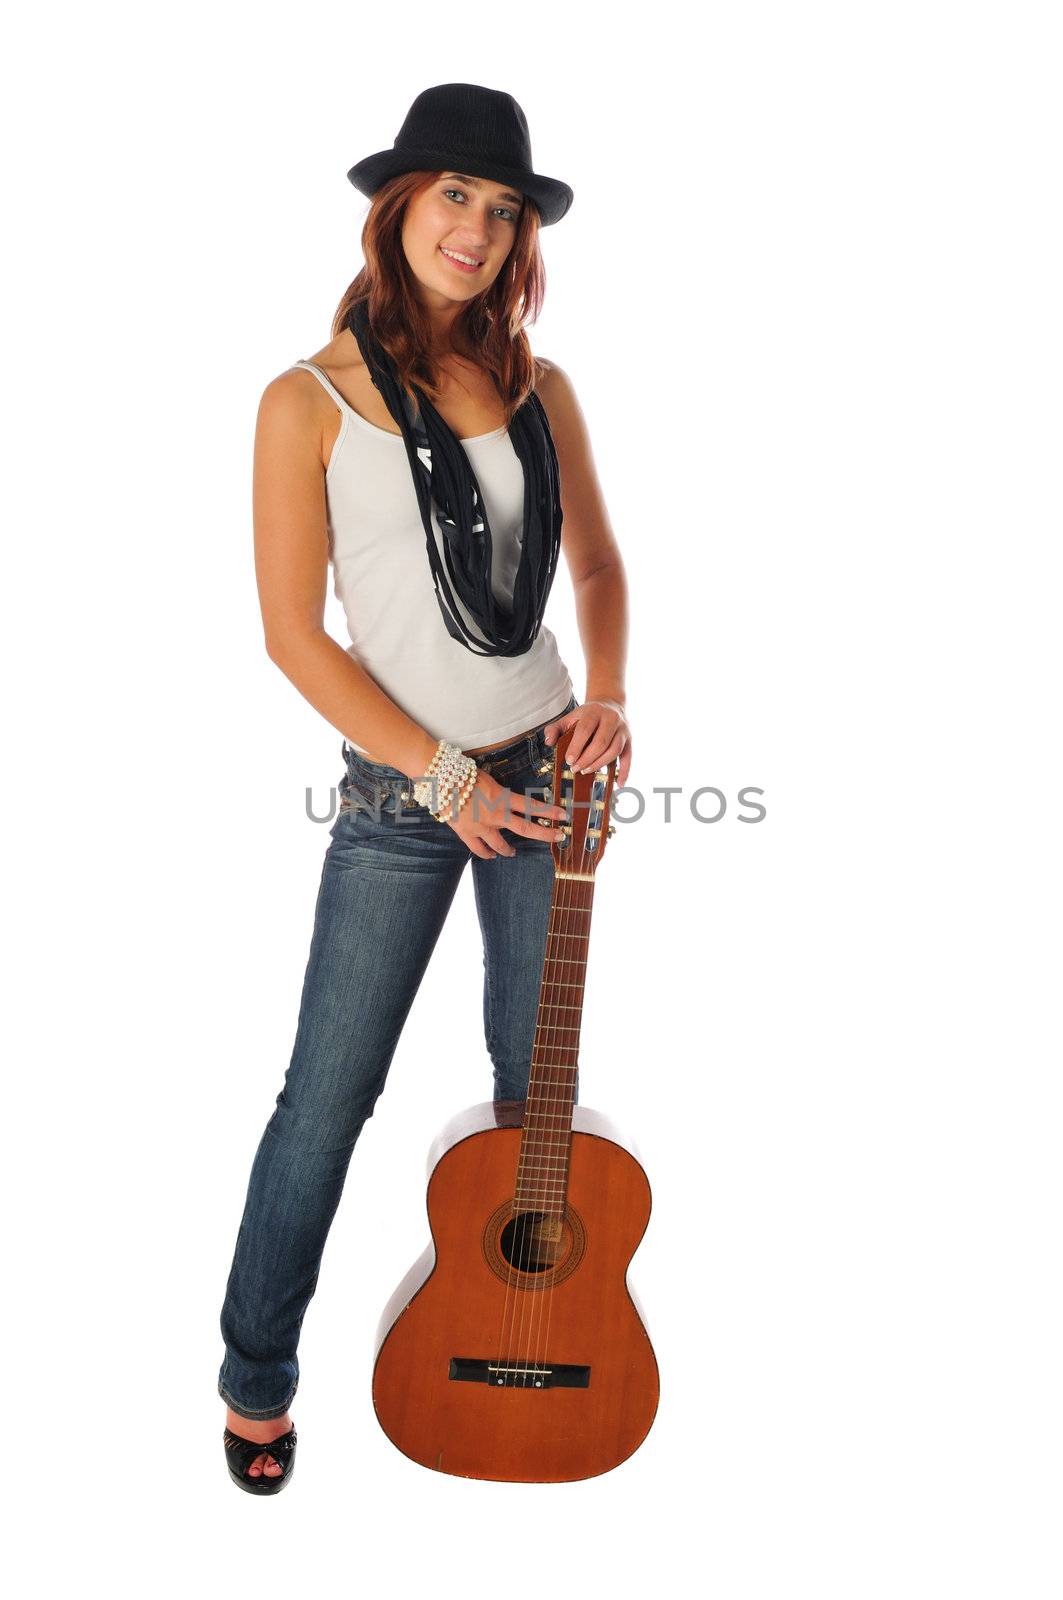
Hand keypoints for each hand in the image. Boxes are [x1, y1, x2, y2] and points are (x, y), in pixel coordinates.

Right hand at [439, 768, 568, 860]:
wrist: (440, 780)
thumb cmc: (463, 774)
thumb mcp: (488, 780)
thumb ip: (500, 793)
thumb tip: (506, 800)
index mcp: (503, 798)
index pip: (533, 807)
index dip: (550, 812)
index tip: (564, 816)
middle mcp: (496, 815)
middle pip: (526, 829)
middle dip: (545, 834)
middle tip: (557, 837)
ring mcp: (482, 827)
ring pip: (501, 846)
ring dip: (509, 850)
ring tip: (512, 853)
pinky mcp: (467, 834)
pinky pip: (479, 849)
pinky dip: (486, 854)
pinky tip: (491, 855)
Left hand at [543, 699, 631, 784]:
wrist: (609, 703)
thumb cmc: (587, 715)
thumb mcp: (570, 717)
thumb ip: (555, 728)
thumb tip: (549, 742)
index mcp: (594, 711)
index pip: (585, 730)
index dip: (576, 747)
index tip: (569, 760)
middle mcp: (611, 718)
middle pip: (601, 742)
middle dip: (587, 758)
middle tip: (576, 769)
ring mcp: (622, 729)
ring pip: (614, 750)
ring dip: (600, 764)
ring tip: (586, 771)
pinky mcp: (629, 739)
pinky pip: (629, 757)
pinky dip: (625, 771)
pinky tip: (619, 783)